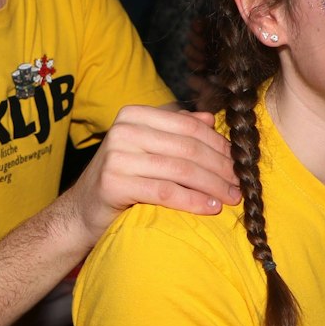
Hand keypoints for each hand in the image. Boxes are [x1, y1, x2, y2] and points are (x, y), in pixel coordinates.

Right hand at [57, 105, 238, 244]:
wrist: (83, 210)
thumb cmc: (123, 178)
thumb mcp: (149, 149)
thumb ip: (176, 132)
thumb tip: (210, 119)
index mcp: (134, 115)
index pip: (189, 127)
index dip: (219, 145)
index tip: (241, 163)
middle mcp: (124, 130)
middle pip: (187, 148)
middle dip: (220, 167)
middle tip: (241, 184)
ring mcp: (116, 156)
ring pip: (180, 170)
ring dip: (212, 186)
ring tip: (232, 199)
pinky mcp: (114, 183)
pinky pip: (165, 192)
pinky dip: (193, 201)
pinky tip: (210, 209)